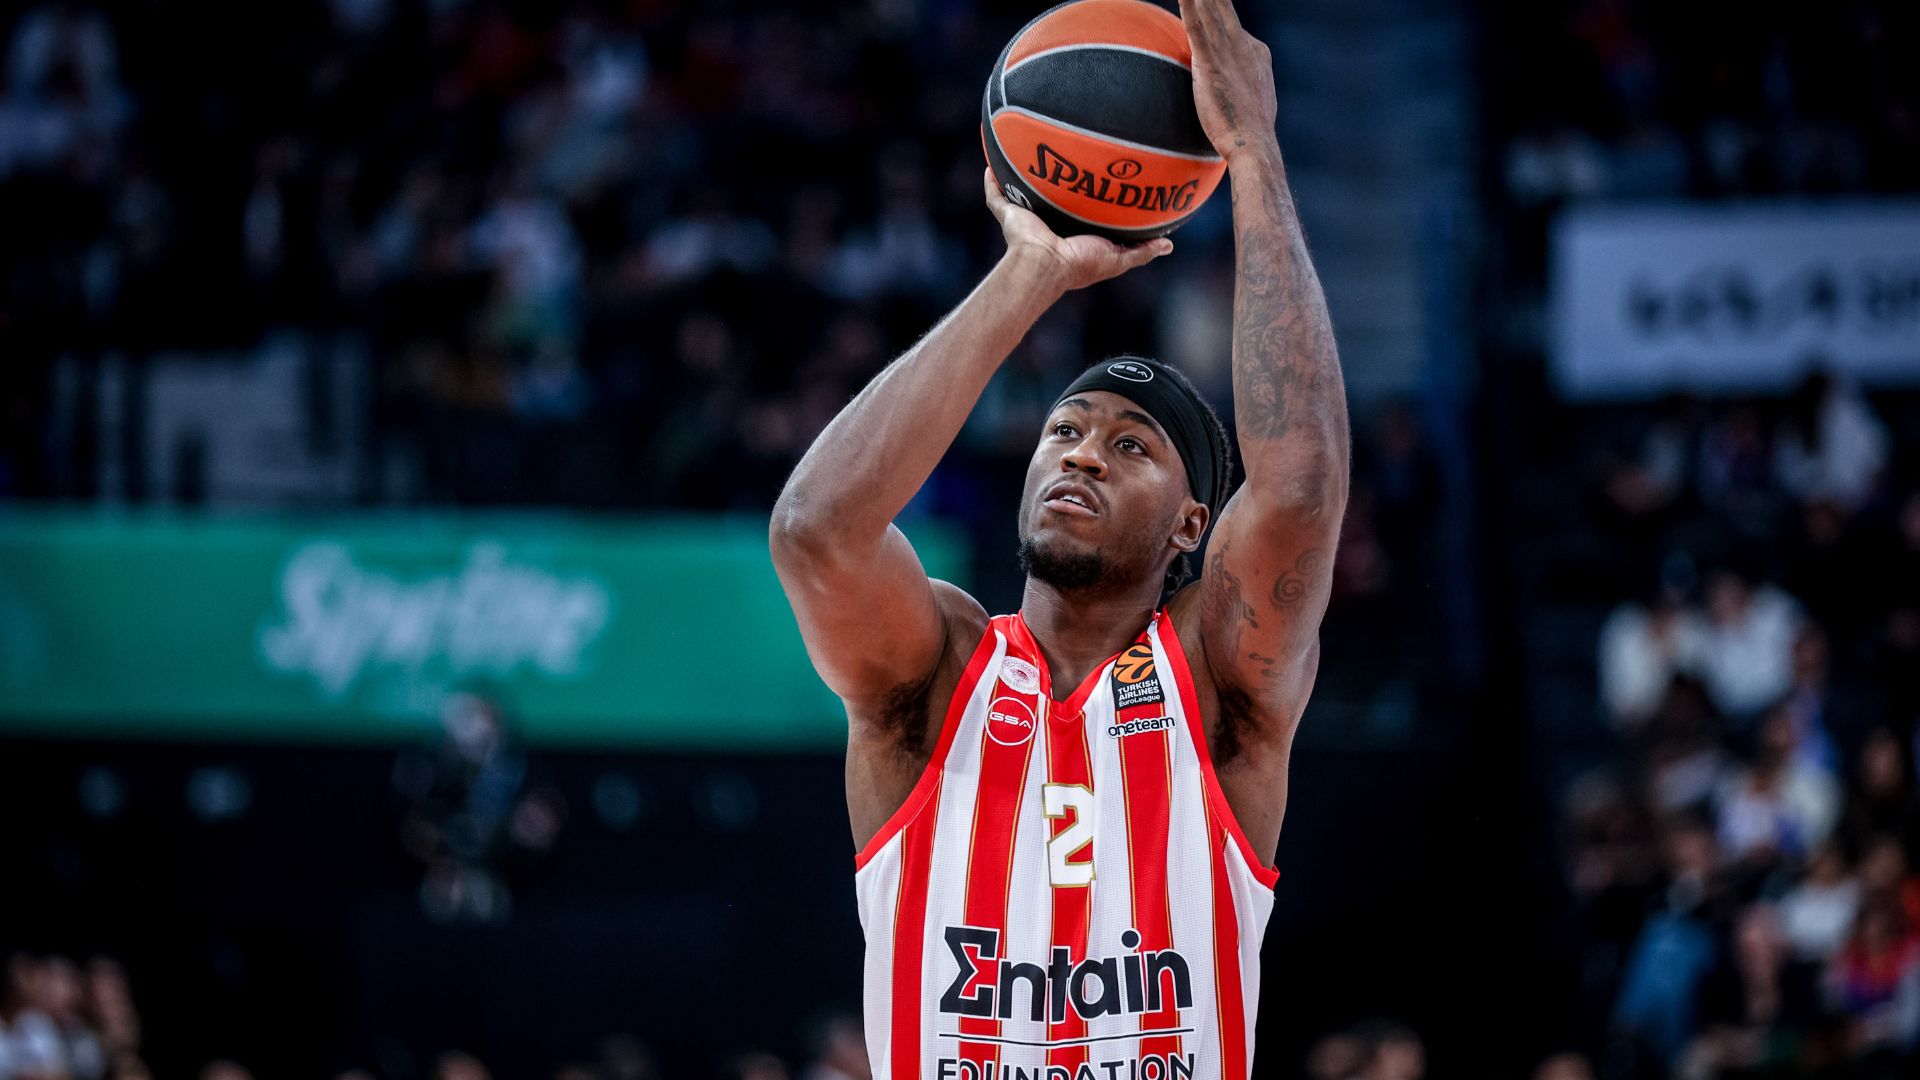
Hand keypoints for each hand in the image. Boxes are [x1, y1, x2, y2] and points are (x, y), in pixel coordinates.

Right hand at [983, 168, 1170, 291]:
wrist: (1045, 264)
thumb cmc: (1081, 264)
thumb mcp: (1118, 258)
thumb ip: (1142, 251)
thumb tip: (1169, 246)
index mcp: (1070, 236)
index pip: (1079, 215)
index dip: (1085, 200)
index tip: (1098, 182)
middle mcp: (1048, 227)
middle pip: (1050, 201)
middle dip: (1054, 184)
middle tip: (1064, 159)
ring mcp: (1026, 221)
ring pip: (1021, 195)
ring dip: (1021, 178)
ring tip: (1026, 153)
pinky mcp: (1008, 216)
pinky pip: (995, 196)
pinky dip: (991, 183)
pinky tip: (990, 165)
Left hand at [1177, 0, 1278, 161]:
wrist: (1253, 142)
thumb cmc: (1252, 131)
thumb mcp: (1256, 100)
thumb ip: (1246, 87)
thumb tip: (1238, 93)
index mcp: (1257, 53)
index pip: (1234, 29)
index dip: (1219, 18)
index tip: (1208, 8)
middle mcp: (1244, 46)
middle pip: (1224, 12)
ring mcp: (1228, 53)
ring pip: (1210, 14)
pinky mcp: (1210, 64)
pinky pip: (1196, 29)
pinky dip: (1189, 9)